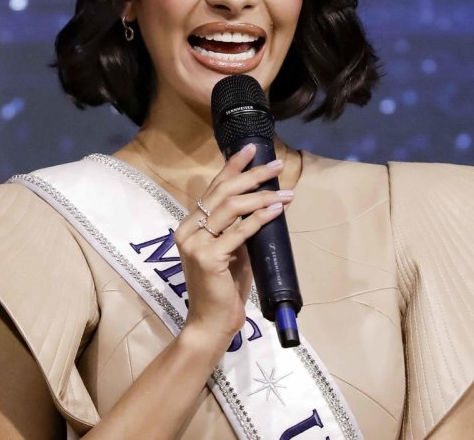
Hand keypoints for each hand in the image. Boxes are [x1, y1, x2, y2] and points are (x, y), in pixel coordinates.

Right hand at [173, 143, 293, 349]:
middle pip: (223, 192)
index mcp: (189, 225)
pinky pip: (239, 232)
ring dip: (261, 196)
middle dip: (252, 175)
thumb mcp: (232, 251)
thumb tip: (265, 202)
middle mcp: (187, 230)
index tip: (251, 149)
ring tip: (285, 191)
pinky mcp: (208, 258)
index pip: (213, 188)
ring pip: (231, 208)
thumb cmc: (223, 289)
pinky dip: (260, 218)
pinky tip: (277, 209)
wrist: (211, 324)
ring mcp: (195, 244)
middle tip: (275, 165)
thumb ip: (238, 229)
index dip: (232, 167)